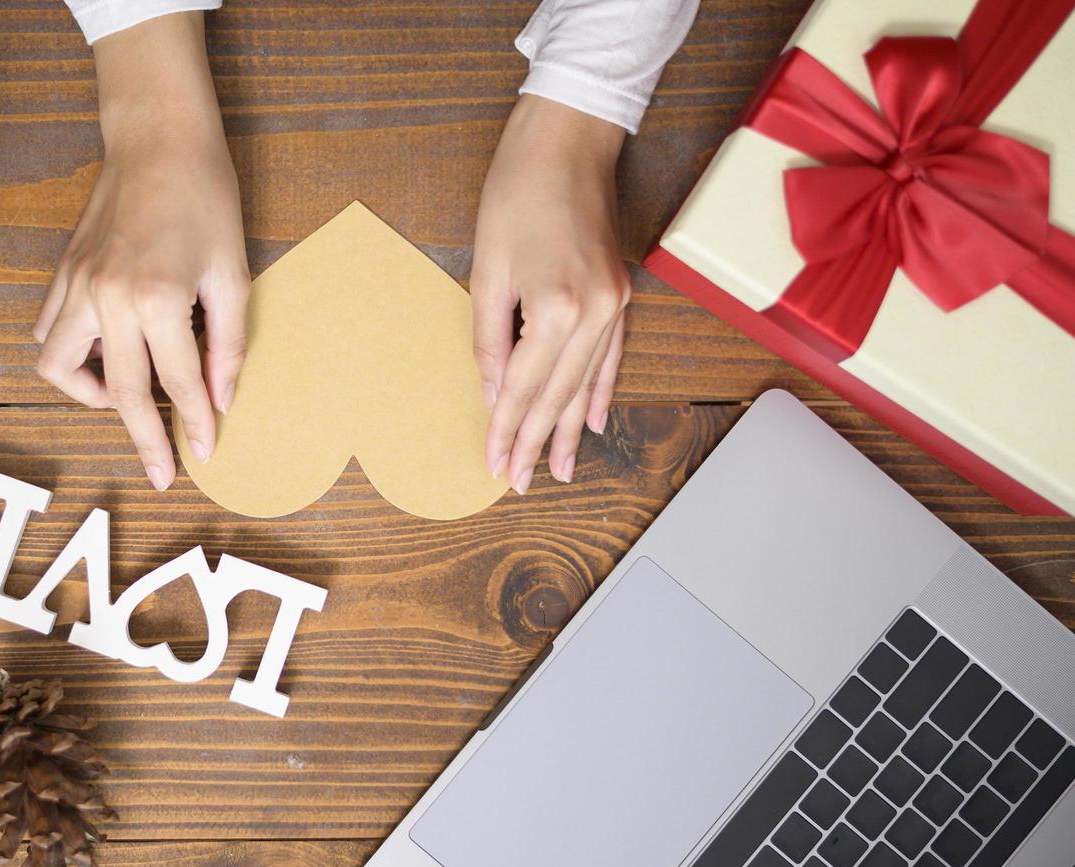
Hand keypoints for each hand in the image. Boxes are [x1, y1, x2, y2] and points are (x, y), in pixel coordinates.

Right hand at [34, 13, 249, 489]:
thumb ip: (227, 343)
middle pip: (119, 394)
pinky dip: (69, 355)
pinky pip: (48, 331)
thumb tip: (220, 399)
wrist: (159, 140)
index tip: (204, 454)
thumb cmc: (206, 199)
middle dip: (144, 440)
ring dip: (89, 395)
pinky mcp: (63, 273)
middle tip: (160, 472)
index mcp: (159, 299)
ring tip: (122, 397)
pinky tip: (101, 355)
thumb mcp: (233, 273)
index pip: (179, 384)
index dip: (193, 425)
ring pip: (58, 367)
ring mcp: (78, 286)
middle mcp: (109, 299)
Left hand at [471, 95, 630, 493]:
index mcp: (555, 308)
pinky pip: (612, 357)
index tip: (494, 464)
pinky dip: (601, 393)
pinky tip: (594, 424)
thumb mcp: (486, 270)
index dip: (506, 430)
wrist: (567, 141)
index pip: (525, 388)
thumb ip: (490, 340)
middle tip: (520, 482)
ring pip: (588, 384)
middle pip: (559, 395)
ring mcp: (614, 305)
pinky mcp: (622, 295)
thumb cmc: (516, 194)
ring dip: (570, 430)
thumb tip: (496, 394)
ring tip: (558, 470)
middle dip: (536, 442)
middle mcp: (594, 313)